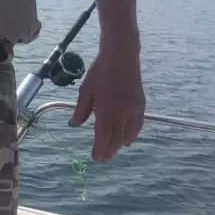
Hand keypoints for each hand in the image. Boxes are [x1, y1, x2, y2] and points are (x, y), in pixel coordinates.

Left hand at [69, 43, 144, 161]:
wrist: (121, 57)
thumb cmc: (100, 72)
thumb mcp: (85, 90)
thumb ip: (80, 110)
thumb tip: (73, 125)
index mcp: (106, 111)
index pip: (103, 137)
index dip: (99, 149)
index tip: (95, 158)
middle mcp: (122, 114)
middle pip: (116, 139)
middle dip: (109, 150)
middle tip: (103, 158)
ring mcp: (134, 110)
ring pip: (128, 135)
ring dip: (119, 144)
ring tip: (112, 150)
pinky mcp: (141, 105)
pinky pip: (138, 126)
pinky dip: (132, 135)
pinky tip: (127, 140)